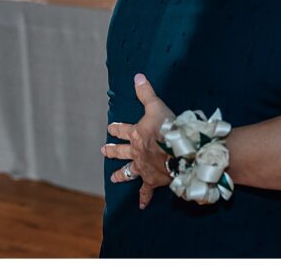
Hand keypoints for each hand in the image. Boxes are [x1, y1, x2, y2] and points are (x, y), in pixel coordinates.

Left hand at [102, 73, 175, 208]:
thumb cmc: (168, 128)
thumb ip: (146, 93)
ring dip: (122, 175)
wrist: (178, 151)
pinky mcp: (153, 180)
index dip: (117, 129)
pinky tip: (141, 205)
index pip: (123, 130)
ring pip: (129, 171)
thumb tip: (137, 76)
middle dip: (112, 151)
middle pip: (121, 152)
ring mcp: (143, 168)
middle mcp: (136, 152)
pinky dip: (144, 197)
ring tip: (114, 178)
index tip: (109, 128)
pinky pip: (146, 191)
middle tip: (102, 151)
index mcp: (137, 134)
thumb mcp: (156, 106)